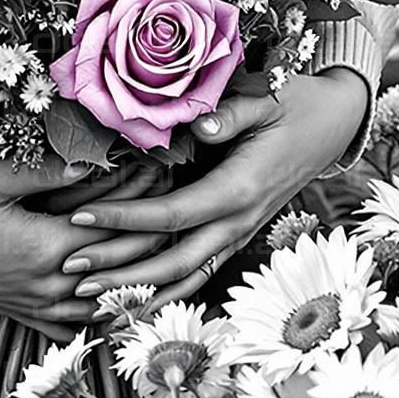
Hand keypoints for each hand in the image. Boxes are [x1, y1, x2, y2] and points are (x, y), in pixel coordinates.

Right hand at [0, 152, 166, 339]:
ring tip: (171, 253)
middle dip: (155, 231)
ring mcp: (41, 307)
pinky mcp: (29, 316)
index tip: (166, 168)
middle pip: (123, 264)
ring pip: (111, 302)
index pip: (116, 225)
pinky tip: (128, 305)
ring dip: (142, 278)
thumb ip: (48, 171)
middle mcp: (52, 285)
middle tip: (178, 201)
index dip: (144, 196)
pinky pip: (82, 326)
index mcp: (48, 248)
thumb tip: (97, 158)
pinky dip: (110, 315)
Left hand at [58, 70, 369, 316]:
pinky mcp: (235, 232)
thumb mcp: (265, 98)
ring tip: (89, 299)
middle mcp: (238, 221)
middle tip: (69, 271)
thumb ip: (231, 113)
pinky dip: (163, 290)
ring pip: (186, 278)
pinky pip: (197, 271)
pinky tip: (131, 299)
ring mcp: (238, 232)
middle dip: (120, 271)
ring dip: (138, 292)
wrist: (329, 125)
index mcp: (239, 189)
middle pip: (173, 261)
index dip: (125, 219)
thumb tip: (201, 126)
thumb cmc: (293, 104)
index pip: (172, 215)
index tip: (81, 216)